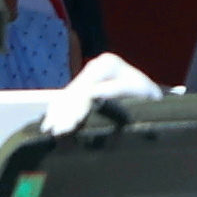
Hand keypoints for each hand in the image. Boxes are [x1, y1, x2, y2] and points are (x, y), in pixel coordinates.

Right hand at [40, 53, 165, 136]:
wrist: (146, 89)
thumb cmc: (146, 92)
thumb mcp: (138, 90)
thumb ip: (116, 89)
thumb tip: (92, 93)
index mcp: (107, 64)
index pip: (87, 88)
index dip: (78, 106)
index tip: (72, 123)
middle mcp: (95, 66)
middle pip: (76, 92)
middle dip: (66, 113)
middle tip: (57, 131)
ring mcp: (89, 74)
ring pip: (70, 95)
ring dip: (59, 113)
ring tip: (49, 129)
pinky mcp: (86, 83)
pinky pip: (69, 97)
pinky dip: (59, 109)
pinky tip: (49, 121)